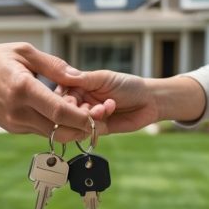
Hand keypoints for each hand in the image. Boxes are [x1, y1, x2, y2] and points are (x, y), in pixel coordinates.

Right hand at [0, 43, 91, 140]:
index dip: (82, 118)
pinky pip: (41, 131)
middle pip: (59, 130)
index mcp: (22, 88)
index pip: (59, 112)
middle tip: (101, 121)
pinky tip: (66, 116)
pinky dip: (56, 126)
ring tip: (87, 117)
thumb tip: (79, 77)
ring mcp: (15, 124)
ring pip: (52, 134)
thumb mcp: (23, 52)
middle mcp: (18, 111)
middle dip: (83, 129)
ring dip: (71, 129)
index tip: (98, 116)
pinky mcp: (14, 129)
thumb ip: (54, 66)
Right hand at [58, 71, 206, 134]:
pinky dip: (96, 125)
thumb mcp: (103, 78)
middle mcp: (79, 103)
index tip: (72, 101)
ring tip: (105, 108)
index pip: (59, 97)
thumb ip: (82, 79)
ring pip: (74, 125)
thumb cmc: (127, 85)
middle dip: (78, 111)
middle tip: (92, 107)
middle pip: (64, 114)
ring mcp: (87, 118)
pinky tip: (110, 113)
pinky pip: (87, 133)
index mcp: (76, 87)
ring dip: (88, 118)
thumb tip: (61, 75)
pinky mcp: (96, 130)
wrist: (149, 101)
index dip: (64, 101)